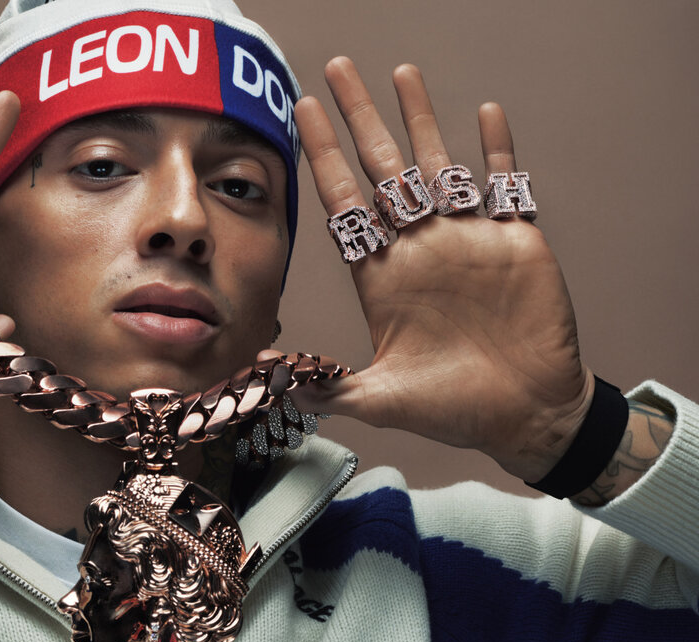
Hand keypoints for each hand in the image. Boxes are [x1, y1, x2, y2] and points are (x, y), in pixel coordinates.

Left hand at [287, 58, 589, 482]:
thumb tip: (273, 383)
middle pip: (381, 169)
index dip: (323, 158)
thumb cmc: (454, 409)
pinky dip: (497, 149)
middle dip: (358, 119)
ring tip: (400, 72)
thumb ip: (330, 388)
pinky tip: (485, 112)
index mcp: (381, 276)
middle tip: (336, 69)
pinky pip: (505, 183)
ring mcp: (465, 239)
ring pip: (437, 164)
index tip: (300, 116)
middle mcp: (417, 248)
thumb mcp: (383, 399)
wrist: (525, 414)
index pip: (344, 203)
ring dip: (419, 119)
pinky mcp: (515, 241)